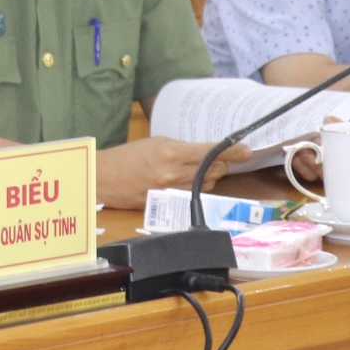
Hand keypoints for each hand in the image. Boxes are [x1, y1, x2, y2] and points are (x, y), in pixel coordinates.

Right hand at [96, 137, 251, 210]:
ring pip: (205, 185)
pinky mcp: (167, 205)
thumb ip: (180, 148)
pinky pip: (191, 196)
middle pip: (213, 171)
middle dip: (221, 164)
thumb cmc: (127, 156)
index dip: (231, 152)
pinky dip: (196, 187)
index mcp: (170, 153)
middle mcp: (173, 175)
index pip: (210, 153)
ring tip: (201, 168)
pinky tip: (190, 180)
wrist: (104, 178)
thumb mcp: (155, 143)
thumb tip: (202, 153)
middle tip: (223, 158)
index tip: (246, 150)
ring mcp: (171, 193)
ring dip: (210, 176)